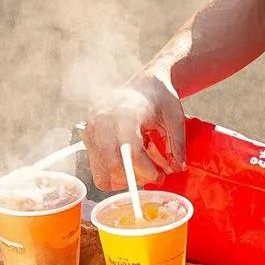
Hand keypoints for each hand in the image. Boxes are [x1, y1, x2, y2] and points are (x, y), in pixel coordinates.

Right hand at [82, 75, 185, 190]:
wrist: (143, 84)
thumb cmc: (159, 98)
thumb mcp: (175, 117)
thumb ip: (177, 143)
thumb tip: (177, 168)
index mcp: (124, 113)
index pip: (130, 150)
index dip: (146, 170)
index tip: (160, 177)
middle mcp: (102, 121)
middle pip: (112, 164)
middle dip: (136, 178)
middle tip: (153, 177)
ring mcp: (91, 129)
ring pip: (102, 172)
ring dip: (124, 180)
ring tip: (141, 171)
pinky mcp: (87, 137)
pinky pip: (96, 169)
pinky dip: (112, 176)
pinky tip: (128, 167)